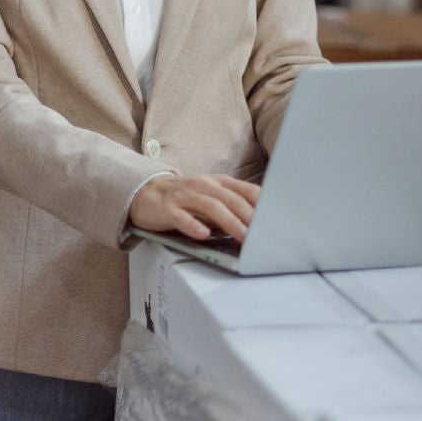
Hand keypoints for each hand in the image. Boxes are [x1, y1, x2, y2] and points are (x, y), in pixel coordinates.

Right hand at [129, 174, 259, 241]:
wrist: (144, 192)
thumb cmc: (184, 198)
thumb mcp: (211, 196)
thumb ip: (233, 205)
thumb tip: (261, 223)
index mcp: (218, 183)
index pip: (246, 190)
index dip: (262, 205)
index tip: (277, 220)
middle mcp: (203, 186)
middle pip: (231, 199)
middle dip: (249, 217)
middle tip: (263, 235)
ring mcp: (184, 196)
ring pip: (211, 206)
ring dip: (230, 222)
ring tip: (242, 237)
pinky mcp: (167, 209)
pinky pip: (181, 217)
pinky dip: (193, 226)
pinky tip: (203, 234)